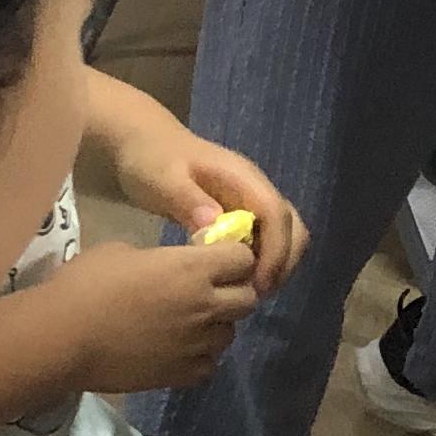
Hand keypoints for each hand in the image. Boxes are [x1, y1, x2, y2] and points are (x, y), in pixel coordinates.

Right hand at [52, 236, 258, 391]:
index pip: (244, 258)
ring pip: (230, 334)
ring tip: (190, 323)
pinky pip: (209, 364)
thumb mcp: (124, 252)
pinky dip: (200, 356)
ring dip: (217, 325)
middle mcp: (205, 306)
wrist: (62, 338)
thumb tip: (168, 267)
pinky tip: (178, 350)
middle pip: (248, 299)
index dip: (233, 256)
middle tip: (209, 290)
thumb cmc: (86, 285)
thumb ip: (161, 259)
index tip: (216, 257)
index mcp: (193, 269)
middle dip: (234, 291)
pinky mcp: (182, 375)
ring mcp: (196, 345)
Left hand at [102, 109, 307, 296]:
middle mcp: (255, 188)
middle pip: (292, 226)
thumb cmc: (151, 159)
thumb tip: (214, 225)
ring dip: (277, 263)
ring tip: (249, 290)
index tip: (258, 284)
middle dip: (283, 262)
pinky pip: (265, 238)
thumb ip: (187, 199)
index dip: (275, 251)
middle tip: (257, 294)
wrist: (144, 141)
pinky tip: (239, 278)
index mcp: (243, 177)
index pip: (276, 214)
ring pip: (284, 234)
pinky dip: (263, 261)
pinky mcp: (241, 211)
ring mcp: (251, 199)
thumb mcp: (162, 178)